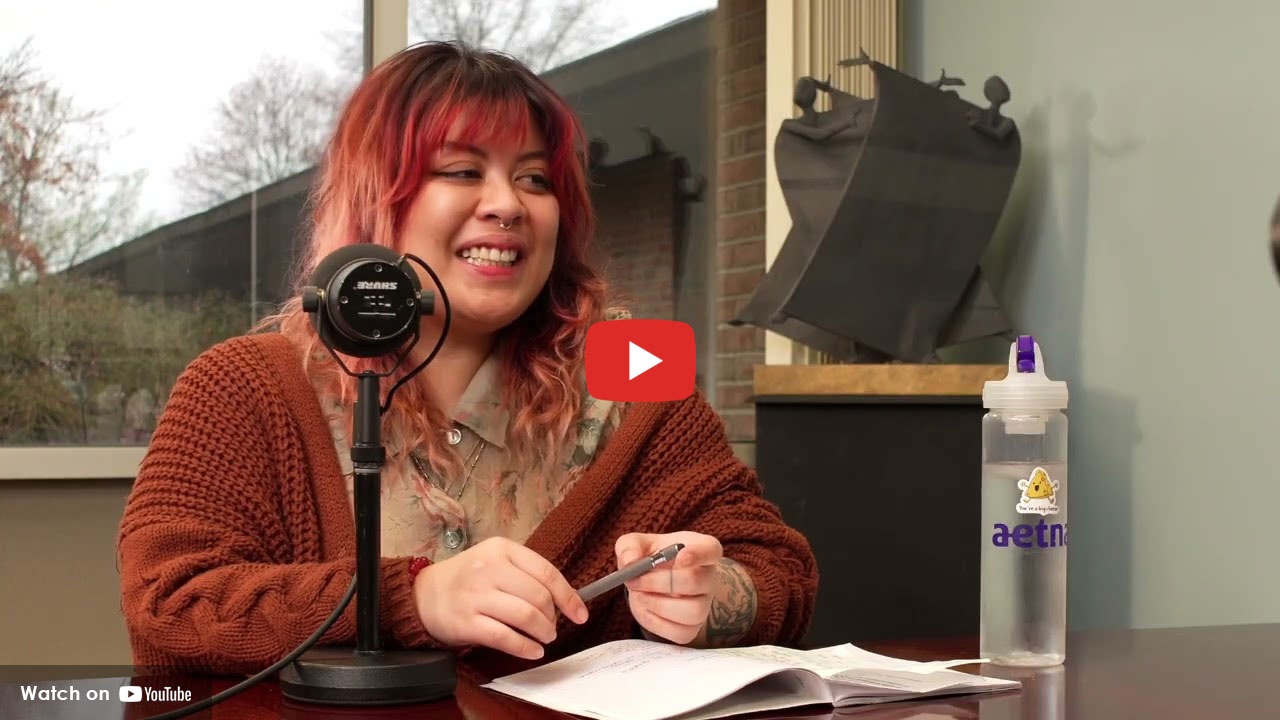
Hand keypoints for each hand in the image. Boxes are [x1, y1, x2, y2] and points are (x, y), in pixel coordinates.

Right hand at [412, 537, 588, 659]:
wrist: (423, 594)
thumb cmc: (467, 579)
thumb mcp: (495, 561)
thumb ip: (526, 573)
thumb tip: (565, 599)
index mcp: (502, 549)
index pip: (547, 572)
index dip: (568, 596)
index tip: (580, 614)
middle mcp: (489, 569)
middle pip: (539, 596)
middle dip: (553, 617)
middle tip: (552, 627)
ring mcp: (476, 595)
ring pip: (525, 616)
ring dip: (542, 632)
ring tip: (544, 638)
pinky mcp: (466, 621)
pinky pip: (505, 637)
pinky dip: (525, 648)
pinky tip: (533, 651)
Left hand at [615, 531, 721, 644]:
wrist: (651, 583)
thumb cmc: (650, 559)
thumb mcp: (637, 544)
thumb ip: (629, 546)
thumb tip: (630, 561)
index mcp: (701, 548)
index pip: (711, 549)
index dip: (699, 554)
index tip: (681, 557)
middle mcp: (708, 577)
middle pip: (695, 582)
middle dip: (658, 582)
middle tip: (634, 580)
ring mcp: (704, 604)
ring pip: (692, 611)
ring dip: (657, 604)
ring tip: (640, 595)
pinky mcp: (693, 627)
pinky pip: (679, 632)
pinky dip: (655, 622)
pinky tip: (646, 608)